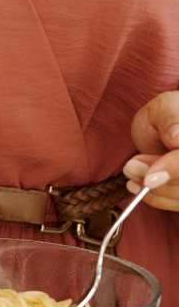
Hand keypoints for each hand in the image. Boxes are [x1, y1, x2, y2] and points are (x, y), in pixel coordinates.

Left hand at [124, 91, 178, 210]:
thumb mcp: (166, 107)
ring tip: (131, 171)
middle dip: (161, 181)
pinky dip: (157, 199)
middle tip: (131, 167)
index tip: (149, 178)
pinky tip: (137, 185)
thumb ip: (171, 120)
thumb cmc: (167, 115)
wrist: (165, 129)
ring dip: (156, 191)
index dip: (175, 169)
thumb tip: (176, 138)